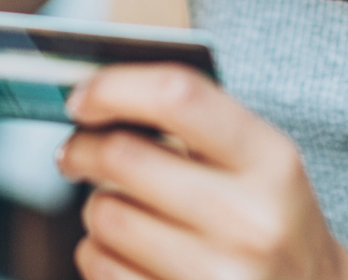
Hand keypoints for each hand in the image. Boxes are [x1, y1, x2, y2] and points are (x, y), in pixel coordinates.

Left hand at [56, 64, 347, 279]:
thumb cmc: (269, 218)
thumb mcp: (259, 161)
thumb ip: (192, 119)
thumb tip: (95, 93)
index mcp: (271, 162)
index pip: (178, 96)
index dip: (115, 87)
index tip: (82, 97)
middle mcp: (251, 220)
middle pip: (123, 157)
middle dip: (84, 149)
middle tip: (76, 151)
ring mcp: (220, 276)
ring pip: (104, 217)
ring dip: (96, 208)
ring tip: (119, 208)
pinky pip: (100, 267)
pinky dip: (98, 254)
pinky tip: (126, 252)